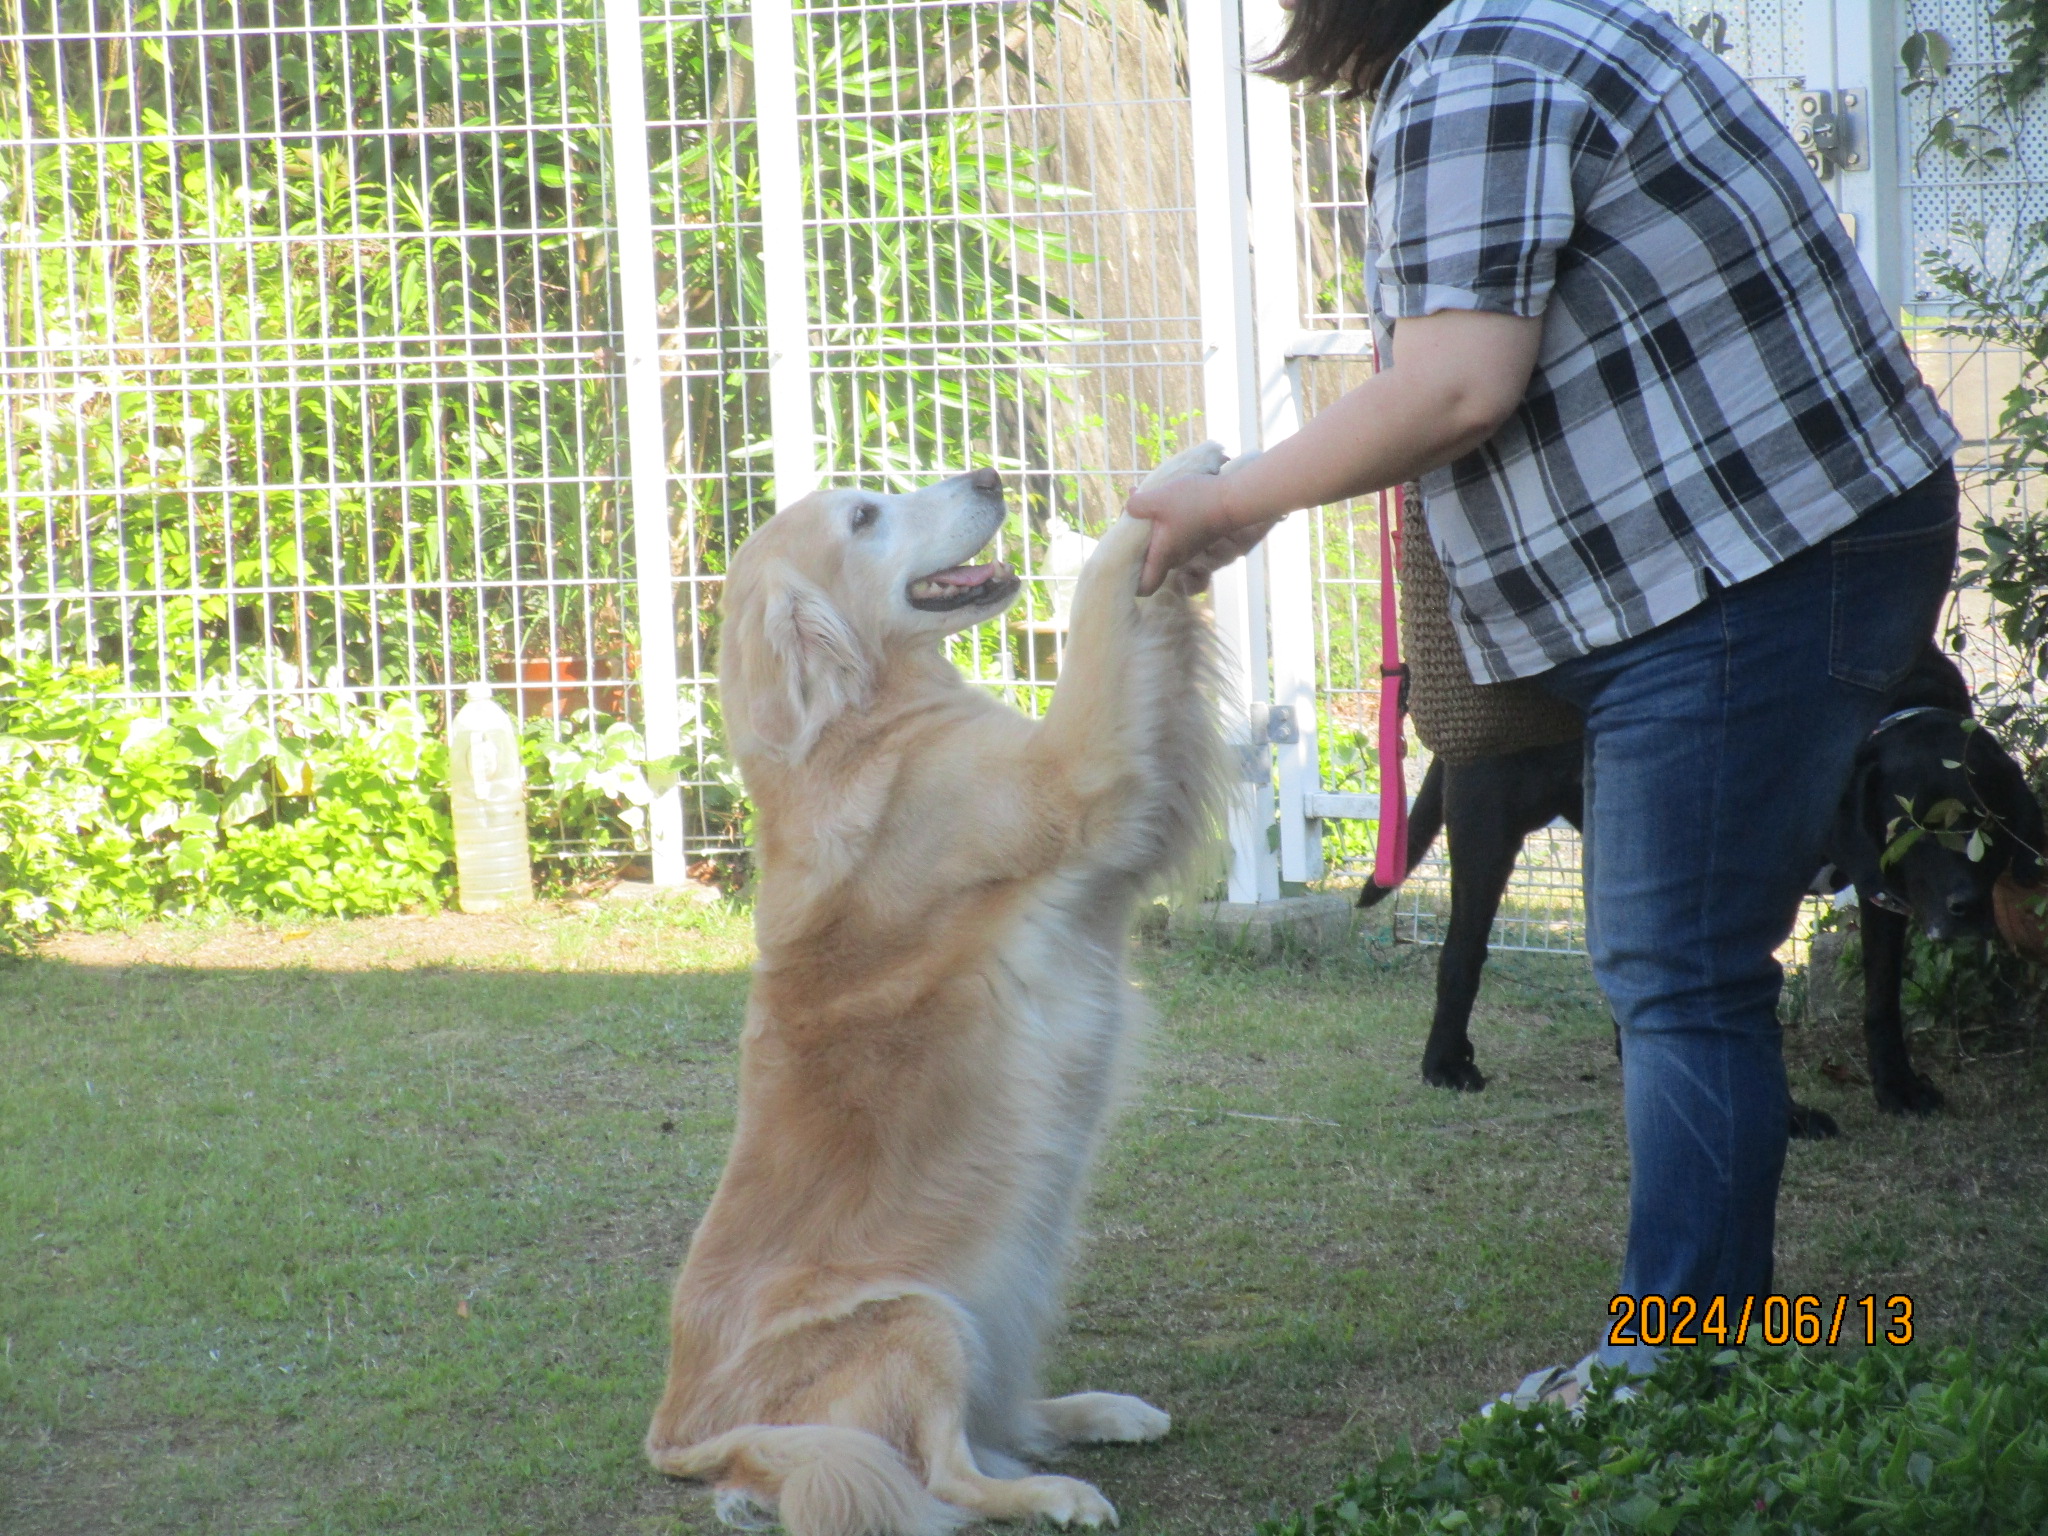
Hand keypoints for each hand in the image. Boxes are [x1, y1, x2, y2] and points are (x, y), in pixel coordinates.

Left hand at [1126, 470, 1278, 596]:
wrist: (1232, 498)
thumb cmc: (1193, 502)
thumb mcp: (1156, 499)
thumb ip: (1136, 506)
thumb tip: (1129, 506)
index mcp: (1164, 555)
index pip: (1145, 587)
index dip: (1133, 583)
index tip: (1125, 568)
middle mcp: (1177, 558)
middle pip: (1152, 562)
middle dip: (1139, 546)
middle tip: (1130, 523)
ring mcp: (1190, 548)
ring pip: (1164, 546)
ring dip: (1154, 531)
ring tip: (1147, 505)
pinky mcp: (1199, 536)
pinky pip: (1176, 536)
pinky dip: (1168, 525)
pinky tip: (1165, 502)